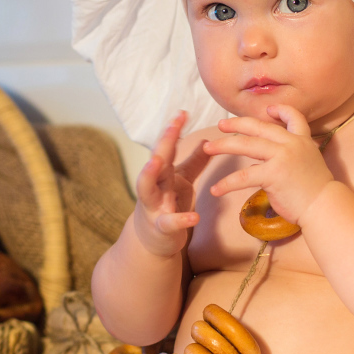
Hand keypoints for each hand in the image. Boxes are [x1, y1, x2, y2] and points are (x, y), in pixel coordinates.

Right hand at [134, 112, 207, 256]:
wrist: (152, 242)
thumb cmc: (167, 206)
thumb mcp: (181, 182)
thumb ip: (194, 162)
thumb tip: (206, 138)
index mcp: (162, 174)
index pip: (167, 147)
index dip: (173, 130)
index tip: (183, 112)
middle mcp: (154, 186)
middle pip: (156, 161)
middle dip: (163, 142)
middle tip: (172, 125)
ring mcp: (153, 206)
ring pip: (147, 188)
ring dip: (150, 174)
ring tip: (157, 161)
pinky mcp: (160, 228)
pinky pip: (168, 223)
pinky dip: (180, 220)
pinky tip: (194, 217)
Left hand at [203, 104, 332, 224]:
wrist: (324, 206)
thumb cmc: (315, 192)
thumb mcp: (307, 164)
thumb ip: (288, 157)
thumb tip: (261, 162)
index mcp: (302, 140)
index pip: (293, 116)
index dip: (280, 110)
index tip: (267, 109)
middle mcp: (292, 143)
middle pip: (259, 127)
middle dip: (236, 124)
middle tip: (220, 125)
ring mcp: (282, 156)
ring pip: (246, 145)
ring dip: (224, 145)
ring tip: (208, 148)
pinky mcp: (273, 174)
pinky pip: (243, 176)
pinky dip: (227, 183)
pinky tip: (215, 189)